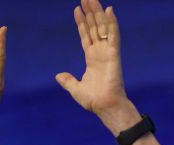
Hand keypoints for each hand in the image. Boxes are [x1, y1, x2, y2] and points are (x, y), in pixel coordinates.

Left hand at [56, 0, 134, 128]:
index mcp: (92, 59)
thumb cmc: (93, 100)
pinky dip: (112, 23)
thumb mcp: (75, 89)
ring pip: (102, 27)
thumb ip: (68, 81)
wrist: (105, 106)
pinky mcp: (114, 54)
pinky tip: (109, 10)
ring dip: (98, 12)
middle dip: (90, 12)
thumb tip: (58, 76)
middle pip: (94, 27)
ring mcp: (108, 52)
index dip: (81, 23)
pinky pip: (113, 35)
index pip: (86, 36)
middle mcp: (100, 52)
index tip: (77, 10)